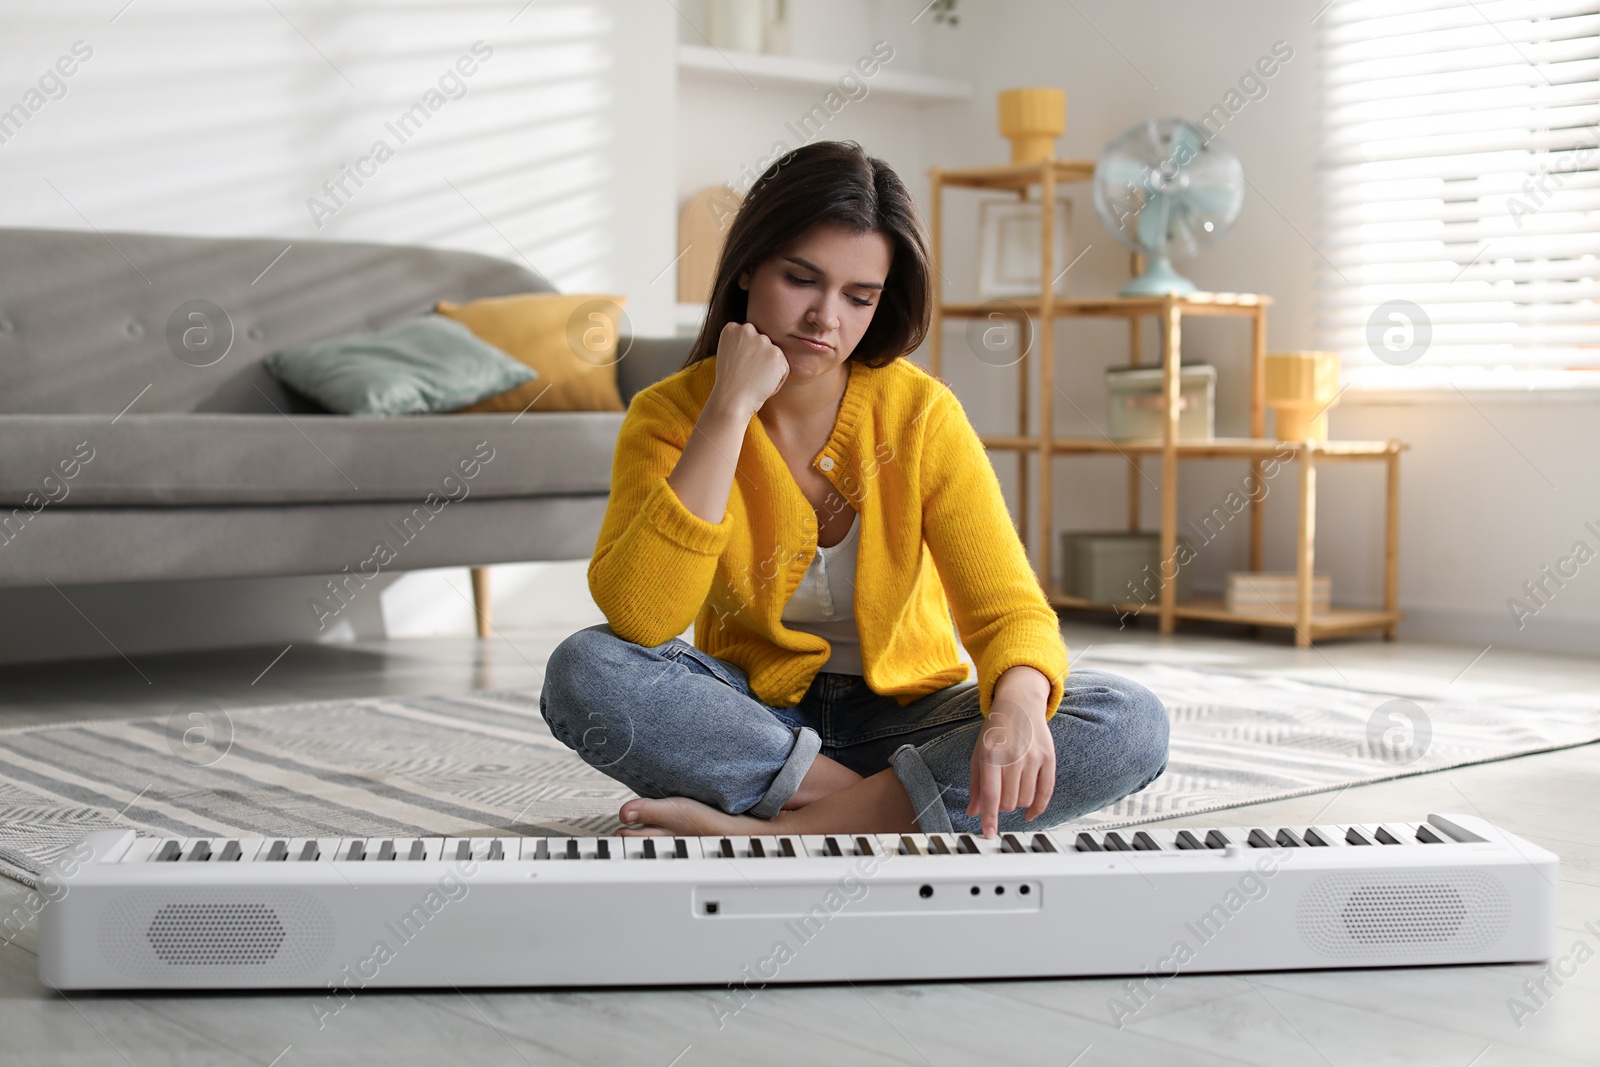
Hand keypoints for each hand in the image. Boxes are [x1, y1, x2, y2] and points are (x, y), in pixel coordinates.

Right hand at [707, 321, 788, 417]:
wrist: (732, 399)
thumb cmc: (730, 383)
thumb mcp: (729, 354)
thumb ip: (742, 342)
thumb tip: (759, 342)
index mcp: (732, 328)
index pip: (750, 336)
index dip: (747, 354)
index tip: (738, 365)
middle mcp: (747, 329)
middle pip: (764, 343)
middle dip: (760, 358)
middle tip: (748, 373)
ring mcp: (763, 340)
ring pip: (774, 355)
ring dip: (769, 368)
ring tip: (755, 379)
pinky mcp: (777, 354)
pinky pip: (784, 368)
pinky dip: (778, 379)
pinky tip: (763, 384)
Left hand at [967, 677, 1054, 838]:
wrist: (1019, 704)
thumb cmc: (995, 732)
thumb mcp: (978, 754)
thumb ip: (976, 784)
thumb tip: (974, 812)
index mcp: (991, 756)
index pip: (991, 795)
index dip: (989, 819)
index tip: (989, 835)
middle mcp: (1013, 757)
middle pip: (1008, 802)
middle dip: (1001, 806)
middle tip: (999, 793)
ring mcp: (1033, 758)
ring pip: (1025, 800)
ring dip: (1017, 803)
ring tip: (1012, 789)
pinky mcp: (1049, 758)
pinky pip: (1046, 792)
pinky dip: (1038, 808)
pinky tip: (1030, 814)